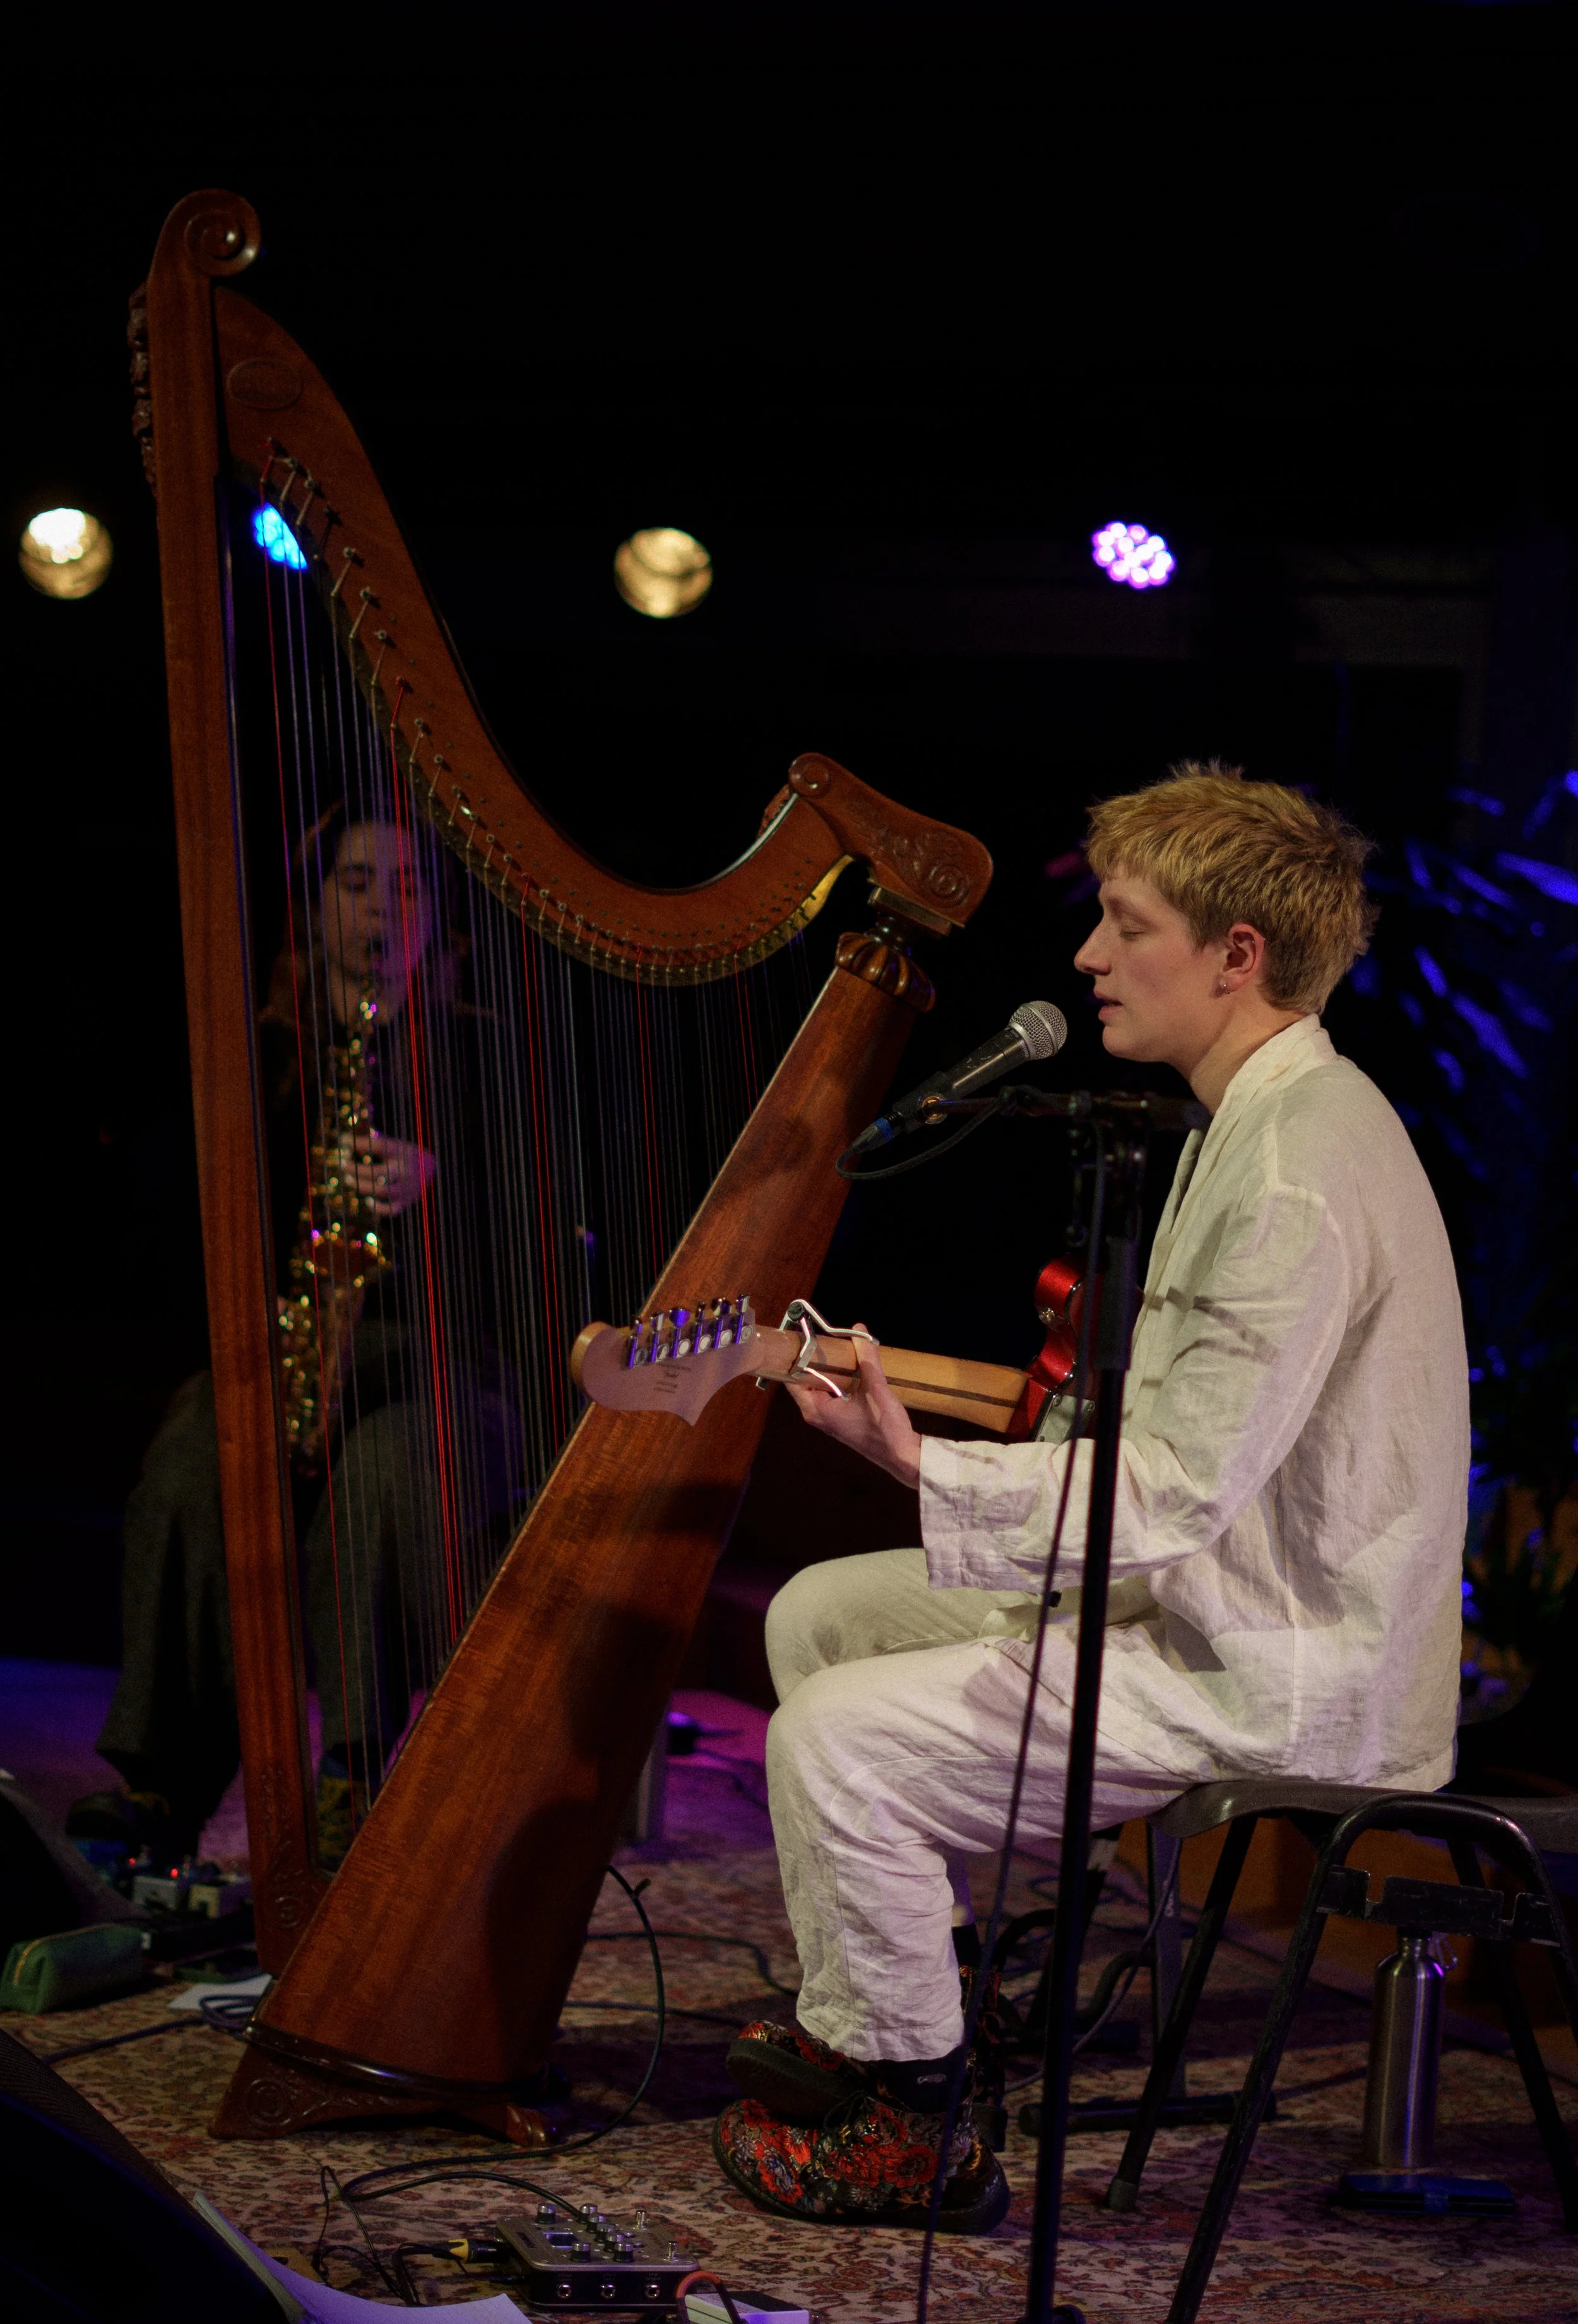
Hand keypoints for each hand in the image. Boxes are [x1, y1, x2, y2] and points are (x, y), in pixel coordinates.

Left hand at [347, 1131, 436, 1218]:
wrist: (432, 1170)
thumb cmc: (403, 1156)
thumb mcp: (393, 1144)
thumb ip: (373, 1141)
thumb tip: (344, 1140)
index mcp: (402, 1152)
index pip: (380, 1146)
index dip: (361, 1144)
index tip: (345, 1142)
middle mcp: (404, 1170)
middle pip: (379, 1172)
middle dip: (358, 1170)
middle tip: (344, 1165)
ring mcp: (405, 1188)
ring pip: (382, 1191)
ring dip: (362, 1186)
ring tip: (349, 1180)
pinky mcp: (405, 1202)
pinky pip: (391, 1210)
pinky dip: (378, 1208)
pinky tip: (369, 1200)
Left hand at [783, 1327, 922, 1490]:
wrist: (902, 1456)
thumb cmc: (885, 1428)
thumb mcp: (876, 1388)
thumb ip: (867, 1358)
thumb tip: (859, 1328)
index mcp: (816, 1409)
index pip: (791, 1379)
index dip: (795, 1357)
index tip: (804, 1337)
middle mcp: (816, 1414)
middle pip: (804, 1380)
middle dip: (813, 1359)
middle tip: (824, 1337)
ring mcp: (828, 1417)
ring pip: (818, 1386)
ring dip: (826, 1369)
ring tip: (837, 1347)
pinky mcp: (839, 1418)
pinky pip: (830, 1393)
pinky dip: (836, 1379)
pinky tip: (850, 1367)